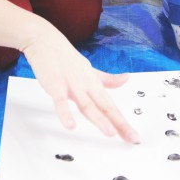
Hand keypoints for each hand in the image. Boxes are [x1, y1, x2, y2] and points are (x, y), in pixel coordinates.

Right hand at [23, 28, 139, 142]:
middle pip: (105, 107)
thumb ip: (107, 79)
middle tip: (131, 137)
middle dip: (119, 123)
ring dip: (99, 119)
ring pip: (87, 105)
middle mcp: (87, 85)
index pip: (111, 106)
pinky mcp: (56, 86)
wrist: (46, 42)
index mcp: (95, 83)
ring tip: (110, 133)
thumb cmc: (67, 58)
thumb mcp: (90, 69)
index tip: (133, 135)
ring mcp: (72, 86)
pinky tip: (71, 125)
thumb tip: (126, 78)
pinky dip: (65, 114)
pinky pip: (60, 102)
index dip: (123, 121)